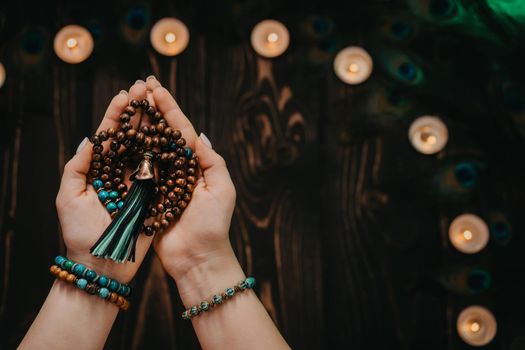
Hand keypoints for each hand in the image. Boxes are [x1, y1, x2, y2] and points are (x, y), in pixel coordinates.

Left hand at [55, 81, 151, 282]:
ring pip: (149, 149)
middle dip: (140, 112)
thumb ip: (77, 168)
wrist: (103, 265)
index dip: (117, 115)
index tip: (126, 94)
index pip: (110, 136)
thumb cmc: (80, 234)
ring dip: (155, 125)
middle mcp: (121, 173)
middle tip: (148, 87)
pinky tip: (174, 133)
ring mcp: (140, 184)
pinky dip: (169, 152)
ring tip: (162, 102)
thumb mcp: (68, 199)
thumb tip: (91, 140)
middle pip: (132, 137)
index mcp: (100, 171)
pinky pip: (164, 172)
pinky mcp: (156, 196)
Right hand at [145, 78, 241, 301]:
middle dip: (152, 110)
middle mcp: (178, 170)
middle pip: (162, 134)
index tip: (156, 88)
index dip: (169, 109)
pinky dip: (127, 152)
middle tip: (140, 85)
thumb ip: (212, 161)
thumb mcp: (222, 190)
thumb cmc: (213, 226)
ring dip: (138, 124)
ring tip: (128, 102)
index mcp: (196, 165)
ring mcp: (160, 182)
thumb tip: (198, 135)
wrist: (197, 259)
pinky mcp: (145, 197)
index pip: (181, 131)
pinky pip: (135, 171)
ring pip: (147, 147)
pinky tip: (119, 135)